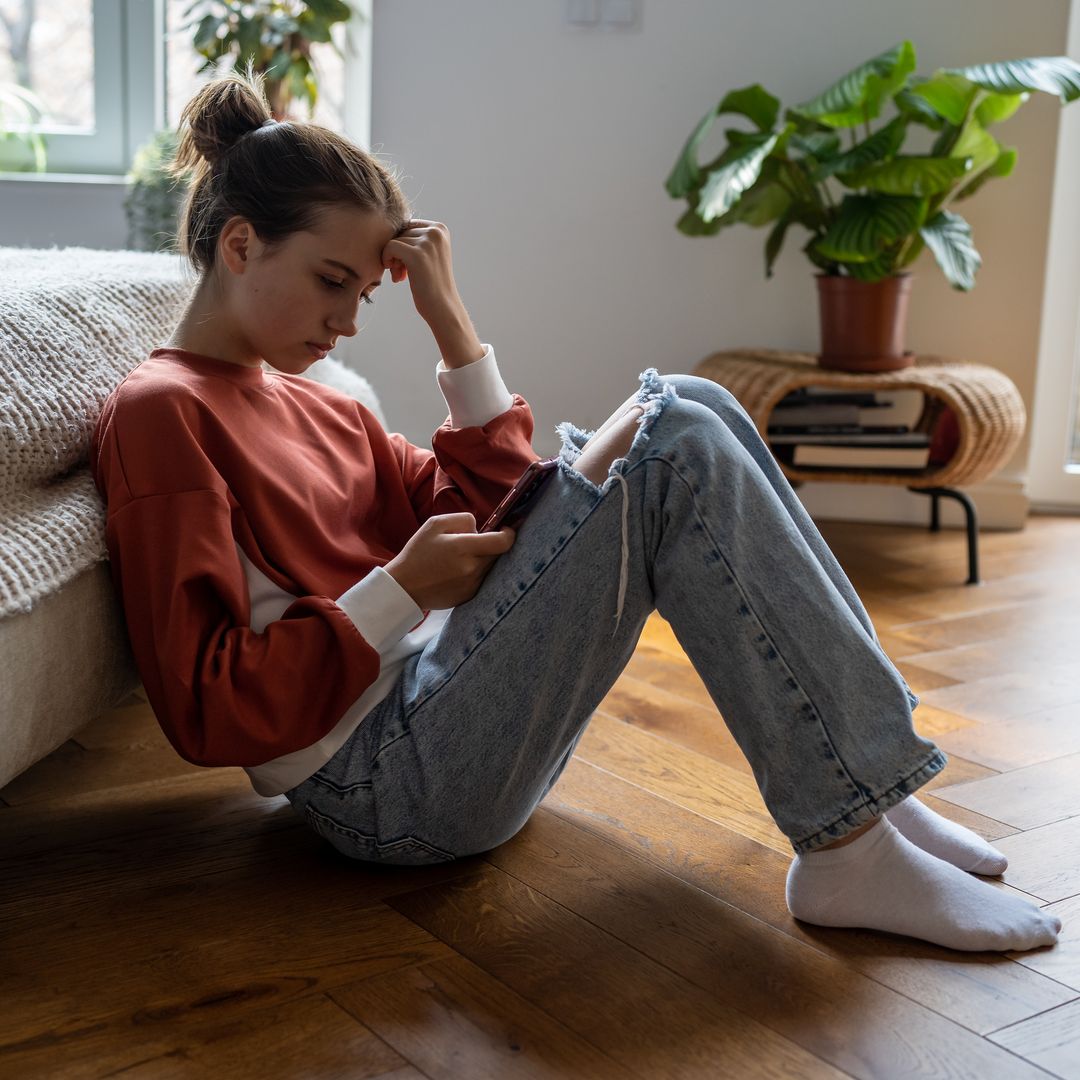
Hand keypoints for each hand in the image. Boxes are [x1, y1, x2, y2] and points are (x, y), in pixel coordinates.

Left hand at [381, 219, 466, 328]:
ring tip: (401, 277)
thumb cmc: (432, 284)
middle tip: (402, 273)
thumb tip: (387, 222)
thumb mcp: (429, 254)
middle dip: (397, 252)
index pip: (408, 225)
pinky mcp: (417, 255)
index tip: (406, 264)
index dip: (403, 244)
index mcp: (440, 228)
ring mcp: (427, 242)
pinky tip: (396, 277)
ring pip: (394, 240)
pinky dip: (387, 260)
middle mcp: (436, 231)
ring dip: (393, 260)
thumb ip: (415, 238)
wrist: (443, 308)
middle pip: (400, 231)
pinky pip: (390, 247)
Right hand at [384, 513, 515, 609]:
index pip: (502, 542)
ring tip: (461, 558)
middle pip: (498, 554)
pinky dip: (476, 572)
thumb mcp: (435, 524)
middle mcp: (471, 568)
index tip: (506, 530)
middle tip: (474, 543)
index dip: (509, 534)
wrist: (404, 587)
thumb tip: (480, 528)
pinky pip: (482, 579)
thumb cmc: (417, 552)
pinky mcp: (470, 596)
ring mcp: (472, 585)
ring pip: (490, 566)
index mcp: (462, 548)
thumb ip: (463, 519)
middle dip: (492, 545)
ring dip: (483, 559)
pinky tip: (457, 571)